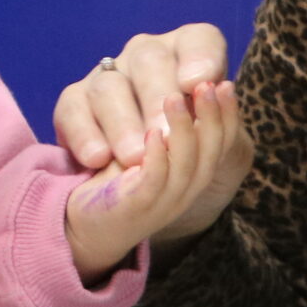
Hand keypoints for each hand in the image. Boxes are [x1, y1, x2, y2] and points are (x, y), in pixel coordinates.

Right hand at [54, 24, 231, 168]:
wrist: (159, 195)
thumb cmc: (200, 164)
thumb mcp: (227, 154)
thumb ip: (226, 131)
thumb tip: (209, 99)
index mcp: (191, 59)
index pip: (200, 41)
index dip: (201, 58)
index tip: (200, 86)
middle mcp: (147, 58)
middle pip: (150, 59)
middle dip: (158, 97)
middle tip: (165, 135)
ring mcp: (108, 77)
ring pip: (109, 85)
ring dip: (123, 123)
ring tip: (134, 157)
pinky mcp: (75, 103)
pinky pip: (72, 109)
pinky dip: (84, 134)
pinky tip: (98, 159)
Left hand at [65, 81, 252, 278]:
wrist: (78, 225)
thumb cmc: (110, 178)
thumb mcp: (139, 144)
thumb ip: (159, 120)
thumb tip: (176, 81)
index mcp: (188, 174)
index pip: (221, 145)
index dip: (228, 116)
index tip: (225, 84)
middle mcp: (181, 189)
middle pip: (210, 153)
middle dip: (212, 117)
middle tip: (210, 84)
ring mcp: (162, 201)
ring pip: (185, 165)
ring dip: (182, 129)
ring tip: (175, 97)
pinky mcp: (135, 208)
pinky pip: (154, 182)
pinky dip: (157, 158)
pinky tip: (154, 134)